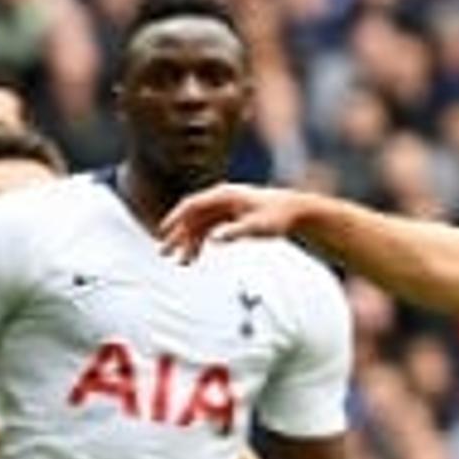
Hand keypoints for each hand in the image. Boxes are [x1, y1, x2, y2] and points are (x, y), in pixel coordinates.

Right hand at [157, 183, 308, 261]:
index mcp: (224, 195)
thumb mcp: (258, 226)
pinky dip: (201, 242)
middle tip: (164, 253)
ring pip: (199, 226)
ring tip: (182, 263)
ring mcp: (224, 208)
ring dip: (189, 243)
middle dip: (177, 236)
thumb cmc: (278, 216)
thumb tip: (214, 239)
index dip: (175, 218)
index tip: (163, 232)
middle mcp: (221, 199)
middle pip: (191, 217)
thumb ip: (236, 232)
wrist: (295, 211)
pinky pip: (208, 229)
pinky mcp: (229, 216)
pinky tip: (195, 257)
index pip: (192, 204)